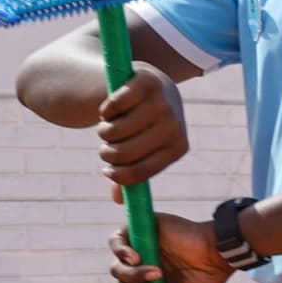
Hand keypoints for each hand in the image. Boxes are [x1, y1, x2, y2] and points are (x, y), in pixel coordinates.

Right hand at [96, 65, 189, 187]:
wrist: (150, 83)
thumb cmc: (146, 123)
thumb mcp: (145, 147)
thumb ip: (132, 171)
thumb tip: (118, 200)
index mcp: (178, 147)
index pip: (138, 173)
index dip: (115, 174)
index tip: (107, 169)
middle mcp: (174, 125)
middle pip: (122, 154)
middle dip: (106, 152)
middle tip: (106, 144)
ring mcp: (161, 103)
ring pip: (113, 131)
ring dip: (103, 131)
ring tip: (109, 126)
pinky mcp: (145, 82)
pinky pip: (111, 106)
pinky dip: (104, 110)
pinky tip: (111, 108)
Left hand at [112, 218, 230, 282]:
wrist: (218, 252)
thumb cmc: (206, 279)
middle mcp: (140, 267)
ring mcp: (138, 248)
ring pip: (116, 267)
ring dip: (132, 276)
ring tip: (156, 273)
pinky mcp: (139, 229)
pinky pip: (115, 241)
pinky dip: (121, 251)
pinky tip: (135, 258)